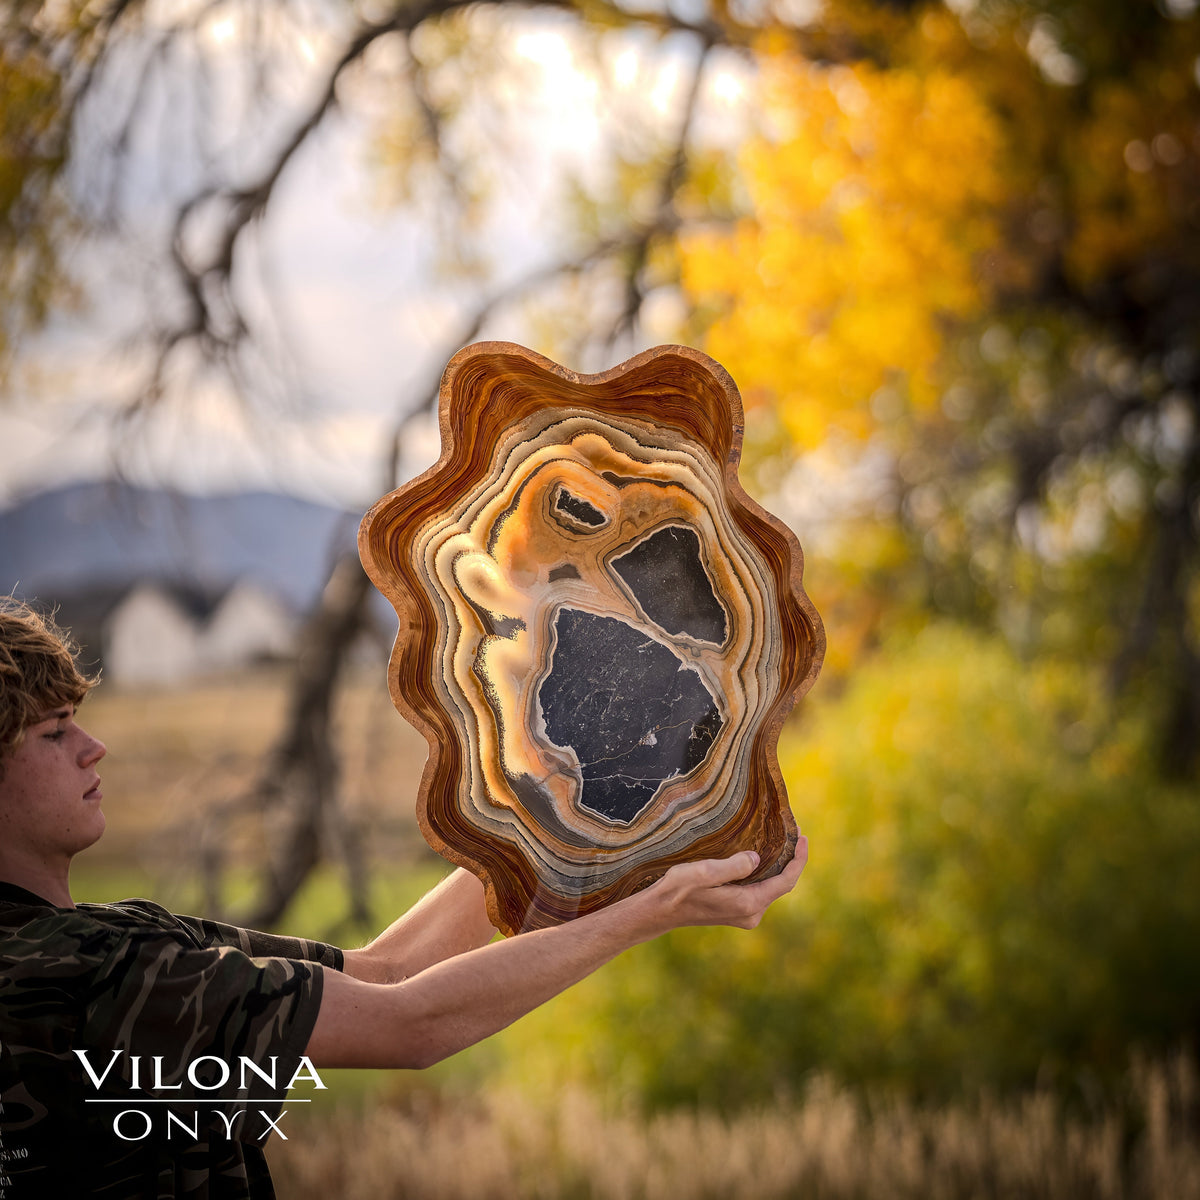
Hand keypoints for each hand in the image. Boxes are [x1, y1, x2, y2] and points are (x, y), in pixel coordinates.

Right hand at [641, 836, 808, 931]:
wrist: (661, 911)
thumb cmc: (679, 890)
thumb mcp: (704, 872)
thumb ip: (733, 866)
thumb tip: (756, 858)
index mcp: (748, 903)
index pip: (785, 882)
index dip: (798, 860)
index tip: (803, 838)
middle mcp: (751, 913)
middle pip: (781, 884)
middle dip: (790, 860)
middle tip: (793, 833)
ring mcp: (745, 914)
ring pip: (770, 886)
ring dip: (777, 866)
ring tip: (781, 842)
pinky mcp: (738, 911)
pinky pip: (760, 889)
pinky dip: (765, 873)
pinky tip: (762, 857)